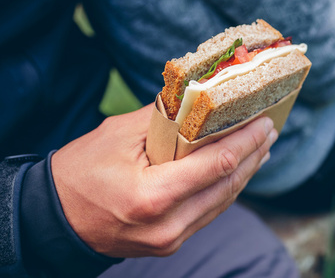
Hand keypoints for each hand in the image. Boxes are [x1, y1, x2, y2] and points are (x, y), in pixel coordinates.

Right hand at [52, 104, 276, 257]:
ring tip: (261, 148)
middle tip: (270, 130)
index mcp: (153, 197)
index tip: (265, 122)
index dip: (247, 142)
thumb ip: (165, 119)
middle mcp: (168, 225)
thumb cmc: (80, 173)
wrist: (55, 220)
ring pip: (223, 202)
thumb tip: (201, 100)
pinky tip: (238, 171)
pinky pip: (209, 213)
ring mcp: (171, 239)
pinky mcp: (171, 244)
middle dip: (253, 155)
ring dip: (245, 173)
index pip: (218, 165)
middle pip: (228, 186)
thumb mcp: (119, 136)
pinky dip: (226, 189)